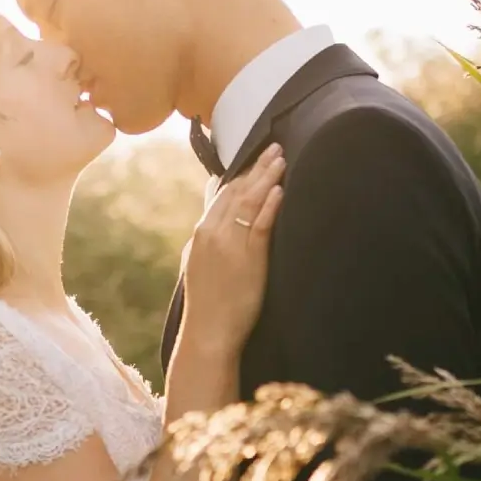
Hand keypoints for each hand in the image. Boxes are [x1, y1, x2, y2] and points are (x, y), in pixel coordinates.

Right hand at [182, 143, 283, 353]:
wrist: (208, 331)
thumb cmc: (208, 303)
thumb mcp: (199, 264)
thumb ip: (209, 238)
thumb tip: (216, 219)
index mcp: (201, 233)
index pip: (222, 195)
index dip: (241, 174)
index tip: (255, 158)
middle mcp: (211, 233)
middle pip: (236, 192)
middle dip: (256, 168)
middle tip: (274, 148)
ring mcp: (229, 244)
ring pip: (248, 202)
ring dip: (266, 178)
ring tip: (281, 159)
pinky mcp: (247, 258)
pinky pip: (260, 225)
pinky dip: (269, 205)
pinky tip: (279, 190)